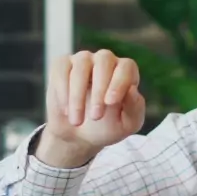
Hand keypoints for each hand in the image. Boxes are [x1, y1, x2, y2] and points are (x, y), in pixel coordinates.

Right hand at [37, 51, 144, 166]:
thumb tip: (132, 89)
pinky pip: (62, 69)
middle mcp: (105, 61)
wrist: (78, 135)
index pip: (126, 67)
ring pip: (81, 65)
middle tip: (96, 116)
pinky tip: (65, 110)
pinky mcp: (62, 65)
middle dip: (99, 88)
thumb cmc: (106, 127)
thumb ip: (134, 108)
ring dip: (78, 95)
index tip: (110, 102)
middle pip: (104, 60)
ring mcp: (83, 60)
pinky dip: (62, 90)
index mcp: (125, 72)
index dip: (119, 82)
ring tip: (77, 121)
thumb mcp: (126, 124)